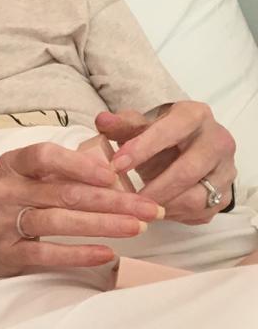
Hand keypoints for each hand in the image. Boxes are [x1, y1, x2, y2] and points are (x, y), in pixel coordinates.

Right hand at [0, 142, 162, 280]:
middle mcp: (6, 189)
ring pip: (58, 221)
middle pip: (63, 192)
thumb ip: (59, 171)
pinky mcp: (8, 251)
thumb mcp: (25, 178)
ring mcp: (4, 221)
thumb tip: (110, 164)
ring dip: (103, 224)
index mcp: (12, 165)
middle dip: (112, 200)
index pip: (46, 156)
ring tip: (137, 227)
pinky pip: (47, 252)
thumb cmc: (9, 203)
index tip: (114, 173)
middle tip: (148, 207)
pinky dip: (79, 253)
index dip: (80, 164)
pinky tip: (107, 253)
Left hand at [96, 102, 236, 223]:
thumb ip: (121, 124)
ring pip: (198, 197)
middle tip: (128, 199)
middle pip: (187, 170)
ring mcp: (226, 170)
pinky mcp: (227, 194)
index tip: (117, 165)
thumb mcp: (141, 124)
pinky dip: (176, 215)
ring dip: (165, 205)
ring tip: (140, 207)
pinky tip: (156, 210)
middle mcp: (218, 141)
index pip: (170, 131)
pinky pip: (202, 212)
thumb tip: (102, 121)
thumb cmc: (160, 134)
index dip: (142, 149)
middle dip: (154, 188)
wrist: (188, 145)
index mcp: (195, 116)